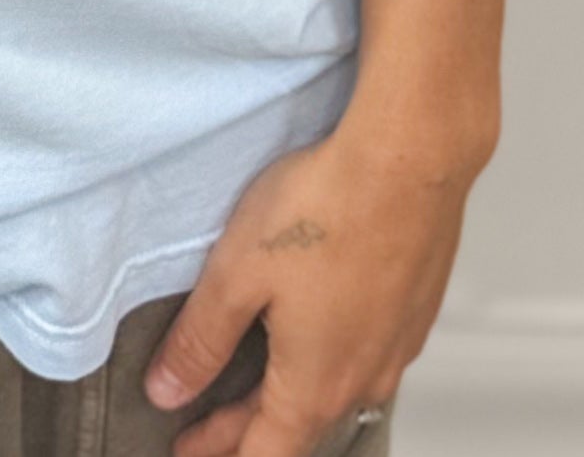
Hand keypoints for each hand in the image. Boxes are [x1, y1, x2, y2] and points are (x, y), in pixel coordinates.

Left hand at [144, 116, 476, 452]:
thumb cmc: (328, 206)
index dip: (219, 452)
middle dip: (246, 428)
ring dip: (290, 394)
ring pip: (334, 390)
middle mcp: (363, 377)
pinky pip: (365, 354)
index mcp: (315, 384)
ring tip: (256, 383)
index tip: (188, 447)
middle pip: (297, 426)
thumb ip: (201, 339)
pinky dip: (328, 359)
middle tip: (205, 425)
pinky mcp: (414, 307)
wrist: (410, 156)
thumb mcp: (237, 274)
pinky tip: (315, 332)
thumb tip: (168, 388)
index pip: (263, 452)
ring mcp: (396, 344)